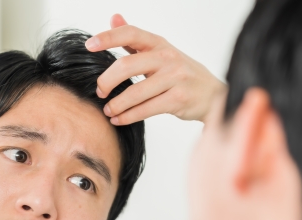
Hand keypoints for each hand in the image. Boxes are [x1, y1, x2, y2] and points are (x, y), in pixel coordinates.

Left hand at [85, 14, 225, 124]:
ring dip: (117, 104)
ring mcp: (175, 79)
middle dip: (107, 81)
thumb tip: (114, 18)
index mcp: (160, 44)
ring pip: (135, 92)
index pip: (131, 34)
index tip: (89, 46)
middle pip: (127, 66)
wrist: (213, 95)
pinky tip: (119, 119)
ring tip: (108, 110)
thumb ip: (135, 40)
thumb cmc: (181, 74)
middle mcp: (168, 58)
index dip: (108, 37)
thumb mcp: (161, 52)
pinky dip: (128, 116)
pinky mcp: (178, 99)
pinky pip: (146, 109)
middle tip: (100, 92)